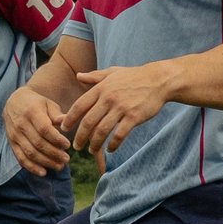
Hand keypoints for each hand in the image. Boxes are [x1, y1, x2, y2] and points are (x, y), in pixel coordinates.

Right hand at [4, 86, 72, 175]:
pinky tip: (43, 172)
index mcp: (32, 112)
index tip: (68, 145)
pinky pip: (20, 157)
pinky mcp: (12, 143)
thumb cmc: (36, 104)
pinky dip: (31, 167)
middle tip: (67, 159)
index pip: (44, 129)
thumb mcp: (48, 104)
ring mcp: (15, 135)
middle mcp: (21, 124)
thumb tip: (67, 123)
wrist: (13, 102)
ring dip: (46, 162)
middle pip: (38, 143)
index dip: (57, 139)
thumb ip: (57, 115)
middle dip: (54, 153)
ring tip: (60, 166)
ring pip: (30, 152)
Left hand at [62, 64, 180, 157]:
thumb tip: (78, 76)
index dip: (70, 119)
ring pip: (102, 131)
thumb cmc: (134, 76)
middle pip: (88, 122)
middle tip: (76, 146)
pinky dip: (113, 144)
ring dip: (94, 144)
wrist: (158, 80)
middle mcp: (108, 99)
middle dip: (80, 136)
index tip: (64, 128)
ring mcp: (121, 108)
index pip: (79, 106)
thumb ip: (94, 76)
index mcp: (101, 88)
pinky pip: (119, 135)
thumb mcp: (113, 72)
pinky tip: (111, 149)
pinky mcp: (134, 117)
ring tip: (91, 150)